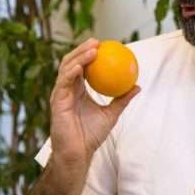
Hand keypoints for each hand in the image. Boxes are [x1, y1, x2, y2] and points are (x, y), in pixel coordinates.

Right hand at [49, 38, 139, 168]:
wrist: (78, 152)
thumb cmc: (92, 135)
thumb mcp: (112, 114)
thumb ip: (122, 99)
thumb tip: (138, 86)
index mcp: (78, 90)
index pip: (82, 66)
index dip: (89, 54)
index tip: (103, 45)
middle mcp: (67, 89)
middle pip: (72, 63)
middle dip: (82, 49)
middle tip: (97, 41)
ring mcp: (60, 94)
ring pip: (67, 69)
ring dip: (79, 57)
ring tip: (92, 49)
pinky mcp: (56, 102)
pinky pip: (63, 83)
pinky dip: (71, 73)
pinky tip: (81, 66)